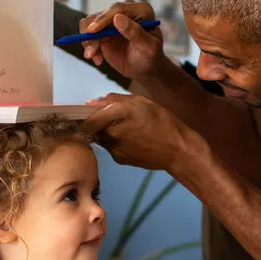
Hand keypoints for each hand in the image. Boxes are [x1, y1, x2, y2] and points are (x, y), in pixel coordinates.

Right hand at [80, 2, 167, 80]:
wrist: (145, 69)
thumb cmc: (151, 57)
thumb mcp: (148, 47)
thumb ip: (135, 33)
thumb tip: (118, 18)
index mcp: (141, 10)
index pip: (117, 8)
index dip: (103, 18)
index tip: (92, 31)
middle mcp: (126, 10)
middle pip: (101, 15)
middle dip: (92, 34)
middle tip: (91, 53)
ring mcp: (113, 19)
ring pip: (91, 23)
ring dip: (89, 41)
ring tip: (93, 57)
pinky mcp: (103, 29)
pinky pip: (89, 33)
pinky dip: (89, 46)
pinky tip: (97, 59)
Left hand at [85, 93, 199, 172]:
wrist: (177, 150)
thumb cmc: (162, 121)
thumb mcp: (141, 101)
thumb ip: (114, 100)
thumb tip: (92, 102)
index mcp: (116, 114)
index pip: (87, 118)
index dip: (83, 116)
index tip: (85, 114)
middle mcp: (110, 133)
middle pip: (91, 128)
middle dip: (96, 123)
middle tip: (109, 119)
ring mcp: (113, 148)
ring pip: (100, 138)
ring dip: (105, 132)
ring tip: (124, 129)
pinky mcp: (118, 159)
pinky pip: (110, 147)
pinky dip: (115, 142)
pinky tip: (131, 140)